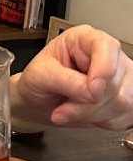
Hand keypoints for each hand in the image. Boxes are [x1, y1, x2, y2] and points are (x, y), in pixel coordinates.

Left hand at [12, 25, 132, 130]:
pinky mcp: (128, 98)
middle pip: (115, 81)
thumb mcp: (40, 75)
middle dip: (87, 102)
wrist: (38, 101)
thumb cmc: (39, 81)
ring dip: (92, 114)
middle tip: (63, 108)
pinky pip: (125, 116)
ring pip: (123, 102)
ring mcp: (122, 76)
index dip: (103, 70)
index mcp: (84, 38)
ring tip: (68, 111)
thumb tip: (92, 91)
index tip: (91, 90)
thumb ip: (66, 81)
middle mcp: (108, 54)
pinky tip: (84, 115)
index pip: (107, 47)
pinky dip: (102, 122)